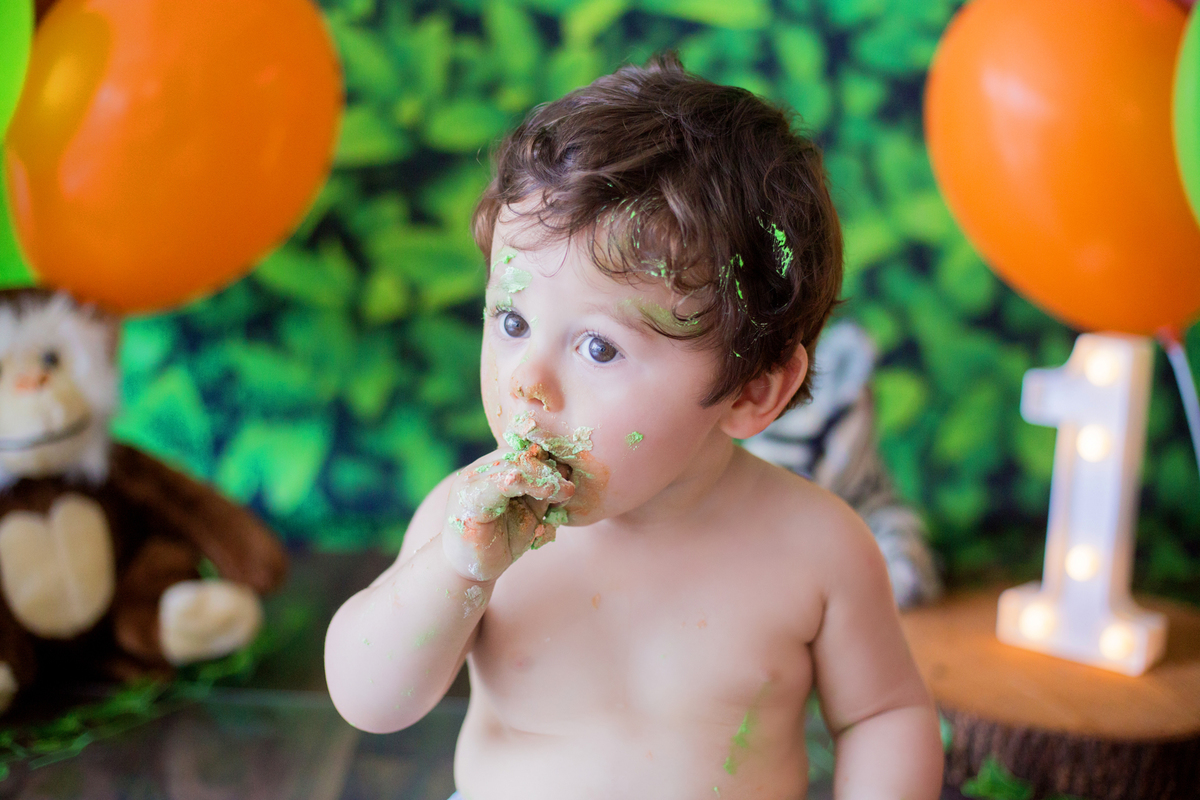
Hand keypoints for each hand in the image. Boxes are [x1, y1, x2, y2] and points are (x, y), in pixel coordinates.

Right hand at [441, 444, 573, 580]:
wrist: (473, 569)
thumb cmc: (502, 540)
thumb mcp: (531, 512)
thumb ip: (544, 492)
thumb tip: (566, 471)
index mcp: (494, 469)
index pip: (523, 451)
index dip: (547, 461)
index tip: (567, 477)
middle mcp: (480, 470)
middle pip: (518, 455)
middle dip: (546, 469)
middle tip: (567, 487)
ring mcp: (471, 482)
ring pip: (510, 465)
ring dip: (540, 476)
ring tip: (561, 490)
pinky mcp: (468, 499)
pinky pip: (498, 483)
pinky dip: (524, 484)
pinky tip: (546, 492)